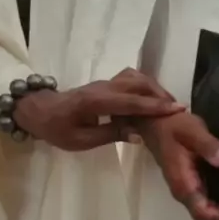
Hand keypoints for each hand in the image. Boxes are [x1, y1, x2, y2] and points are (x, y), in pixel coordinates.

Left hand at [14, 68, 183, 150]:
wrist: (39, 110)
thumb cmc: (57, 129)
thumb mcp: (81, 140)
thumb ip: (111, 134)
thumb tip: (139, 134)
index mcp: (96, 102)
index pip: (131, 102)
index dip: (155, 106)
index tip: (176, 109)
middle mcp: (104, 87)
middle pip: (138, 84)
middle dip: (160, 95)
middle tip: (179, 110)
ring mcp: (105, 83)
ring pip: (136, 78)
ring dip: (155, 89)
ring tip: (168, 105)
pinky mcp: (107, 84)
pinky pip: (131, 81)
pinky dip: (146, 88)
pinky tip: (153, 99)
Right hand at [137, 112, 218, 219]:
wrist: (155, 120)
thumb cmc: (173, 127)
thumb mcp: (192, 131)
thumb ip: (208, 146)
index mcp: (182, 182)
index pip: (200, 210)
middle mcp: (182, 189)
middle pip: (203, 213)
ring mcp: (185, 185)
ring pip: (203, 206)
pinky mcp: (189, 179)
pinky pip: (204, 196)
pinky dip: (218, 200)